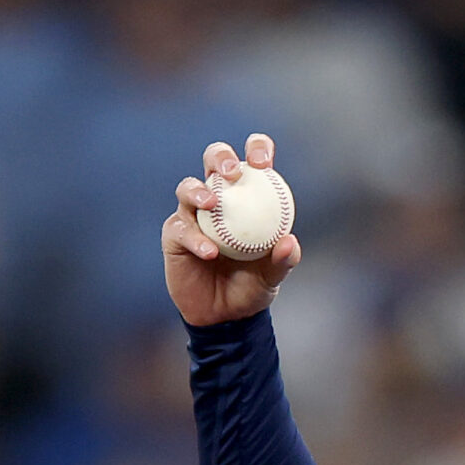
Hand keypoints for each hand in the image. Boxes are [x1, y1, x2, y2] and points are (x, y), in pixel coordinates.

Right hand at [163, 134, 301, 326]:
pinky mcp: (175, 234)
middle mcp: (219, 198)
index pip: (251, 162)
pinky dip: (196, 239)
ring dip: (198, 191)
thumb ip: (282, 260)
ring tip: (212, 204)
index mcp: (248, 197)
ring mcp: (193, 213)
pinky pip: (182, 229)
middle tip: (232, 172)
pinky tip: (209, 251)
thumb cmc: (251, 287)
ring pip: (189, 188)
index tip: (264, 162)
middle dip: (221, 156)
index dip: (256, 150)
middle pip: (214, 160)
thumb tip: (290, 241)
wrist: (224, 315)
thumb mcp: (272, 277)